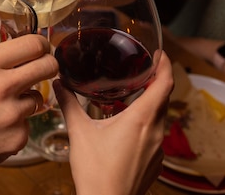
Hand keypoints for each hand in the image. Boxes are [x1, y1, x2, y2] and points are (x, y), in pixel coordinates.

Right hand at [0, 32, 57, 194]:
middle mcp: (2, 86)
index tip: (38, 47)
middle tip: (39, 67)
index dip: (40, 43)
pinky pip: (27, 122)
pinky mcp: (18, 137)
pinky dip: (16, 123)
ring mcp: (12, 114)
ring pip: (37, 97)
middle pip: (48, 66)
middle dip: (47, 64)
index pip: (32, 44)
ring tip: (3, 103)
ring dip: (26, 97)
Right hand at [57, 51, 173, 194]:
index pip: (164, 84)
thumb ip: (69, 104)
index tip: (160, 54)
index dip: (165, 65)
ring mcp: (158, 149)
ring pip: (159, 117)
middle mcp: (156, 132)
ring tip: (133, 94)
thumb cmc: (95, 171)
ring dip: (150, 103)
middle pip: (163, 99)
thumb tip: (59, 83)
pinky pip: (156, 135)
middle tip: (143, 69)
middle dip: (155, 81)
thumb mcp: (79, 131)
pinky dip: (147, 123)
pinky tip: (128, 126)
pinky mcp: (155, 162)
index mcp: (141, 119)